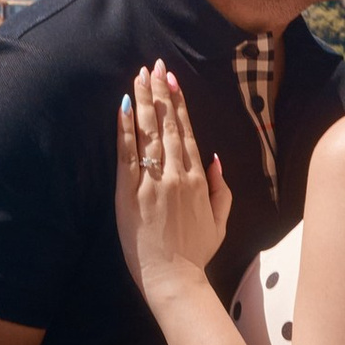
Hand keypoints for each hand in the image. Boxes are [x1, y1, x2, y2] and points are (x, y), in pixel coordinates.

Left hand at [115, 63, 231, 303]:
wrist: (174, 279)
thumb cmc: (196, 252)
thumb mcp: (221, 220)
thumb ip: (222, 188)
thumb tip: (217, 158)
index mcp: (199, 178)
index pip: (187, 131)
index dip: (178, 103)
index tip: (172, 80)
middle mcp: (177, 173)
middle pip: (167, 124)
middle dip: (160, 92)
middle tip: (155, 65)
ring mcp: (152, 181)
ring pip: (148, 132)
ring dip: (143, 101)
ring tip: (139, 75)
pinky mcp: (130, 192)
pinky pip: (126, 154)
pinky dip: (124, 129)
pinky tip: (122, 107)